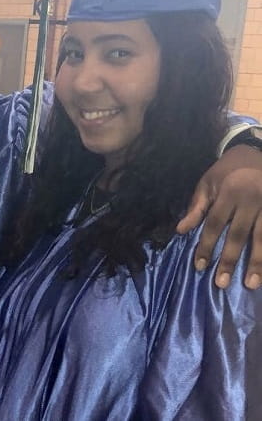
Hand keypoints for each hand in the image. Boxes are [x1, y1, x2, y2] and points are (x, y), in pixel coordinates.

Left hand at [177, 146, 261, 289]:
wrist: (257, 151)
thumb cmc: (227, 170)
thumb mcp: (207, 183)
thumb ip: (196, 208)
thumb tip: (180, 231)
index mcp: (229, 192)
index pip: (215, 224)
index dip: (207, 246)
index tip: (200, 267)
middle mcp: (252, 200)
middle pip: (239, 235)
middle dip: (230, 260)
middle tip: (222, 283)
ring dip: (258, 263)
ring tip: (251, 284)